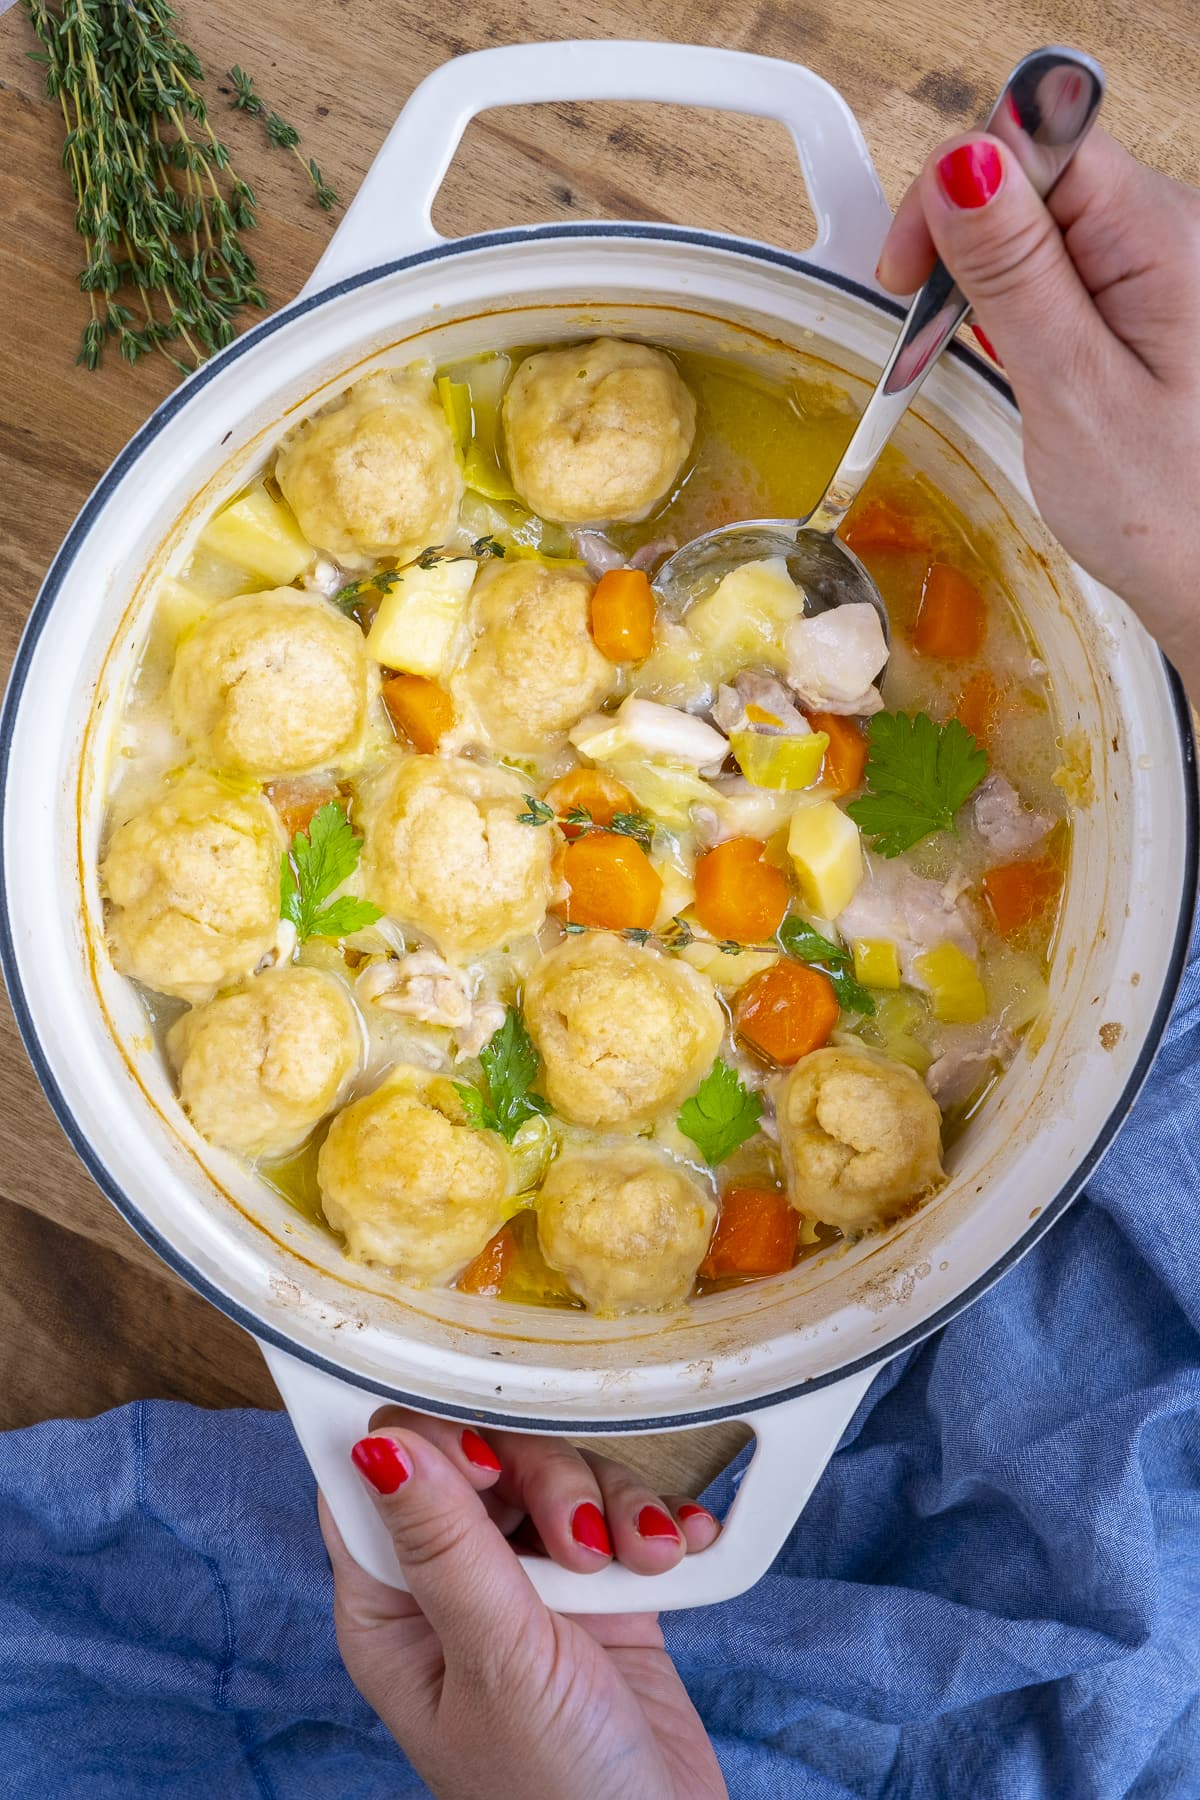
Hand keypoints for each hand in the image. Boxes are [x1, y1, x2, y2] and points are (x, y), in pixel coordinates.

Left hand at [319, 1409, 727, 1799]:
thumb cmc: (553, 1799)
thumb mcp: (498, 1664)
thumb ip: (446, 1547)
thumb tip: (379, 1444)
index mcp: (394, 1607)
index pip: (377, 1479)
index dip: (427, 1440)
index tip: (481, 1447)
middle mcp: (454, 1585)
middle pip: (481, 1458)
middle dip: (543, 1477)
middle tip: (577, 1538)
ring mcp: (529, 1586)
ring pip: (557, 1475)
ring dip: (611, 1503)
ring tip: (636, 1563)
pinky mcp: (600, 1591)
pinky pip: (621, 1513)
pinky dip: (653, 1522)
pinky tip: (678, 1551)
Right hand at [877, 127, 1199, 698]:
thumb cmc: (1170, 511)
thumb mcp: (1073, 391)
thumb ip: (1017, 273)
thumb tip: (965, 164)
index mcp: (1162, 237)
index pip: (1035, 146)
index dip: (954, 192)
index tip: (906, 275)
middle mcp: (1172, 233)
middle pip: (1036, 177)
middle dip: (965, 240)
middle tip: (929, 334)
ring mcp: (1164, 269)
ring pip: (1045, 225)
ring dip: (989, 279)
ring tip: (976, 356)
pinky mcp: (1150, 305)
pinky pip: (1068, 271)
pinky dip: (1022, 308)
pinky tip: (1015, 358)